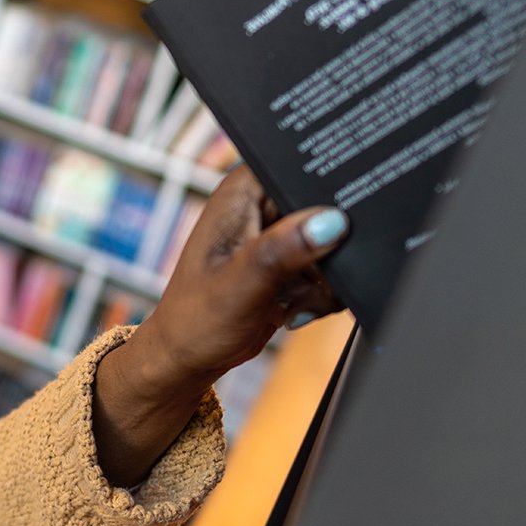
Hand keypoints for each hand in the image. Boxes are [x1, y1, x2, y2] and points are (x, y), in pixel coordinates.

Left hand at [132, 166, 345, 388]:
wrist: (189, 360)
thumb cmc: (194, 321)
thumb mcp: (240, 284)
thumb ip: (283, 251)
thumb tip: (330, 222)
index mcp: (241, 192)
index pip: (297, 166)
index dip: (326, 186)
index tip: (336, 224)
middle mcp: (260, 207)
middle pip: (325, 206)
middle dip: (328, 249)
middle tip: (304, 280)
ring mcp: (277, 236)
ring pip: (334, 242)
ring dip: (325, 280)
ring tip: (291, 301)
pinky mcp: (290, 263)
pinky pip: (330, 269)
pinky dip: (322, 294)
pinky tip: (293, 310)